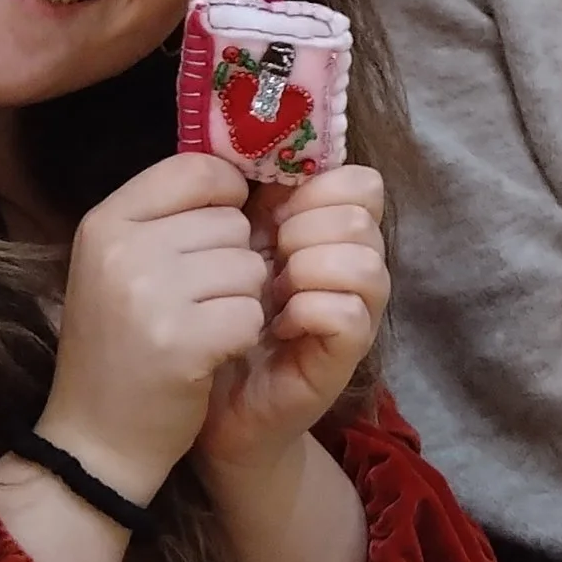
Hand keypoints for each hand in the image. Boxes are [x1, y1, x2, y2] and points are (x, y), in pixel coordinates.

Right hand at [38, 152, 267, 505]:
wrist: (95, 439)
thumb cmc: (120, 347)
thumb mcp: (122, 267)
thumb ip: (170, 217)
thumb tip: (244, 176)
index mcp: (106, 221)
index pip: (196, 167)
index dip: (224, 198)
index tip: (215, 236)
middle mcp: (123, 249)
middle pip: (231, 221)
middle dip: (232, 261)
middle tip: (197, 302)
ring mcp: (150, 294)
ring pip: (249, 266)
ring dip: (241, 300)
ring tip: (200, 328)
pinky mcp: (183, 340)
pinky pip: (252, 312)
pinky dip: (242, 336)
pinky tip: (209, 354)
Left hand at [195, 164, 390, 475]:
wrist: (196, 402)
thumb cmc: (206, 317)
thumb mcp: (219, 249)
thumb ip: (242, 202)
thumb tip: (247, 158)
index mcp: (323, 228)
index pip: (359, 181)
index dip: (315, 188)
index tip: (267, 214)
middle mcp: (351, 263)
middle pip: (362, 214)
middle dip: (306, 229)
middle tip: (268, 260)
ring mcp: (356, 309)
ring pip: (365, 261)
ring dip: (309, 269)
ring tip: (273, 293)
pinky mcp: (346, 354)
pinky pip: (349, 312)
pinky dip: (310, 310)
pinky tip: (278, 325)